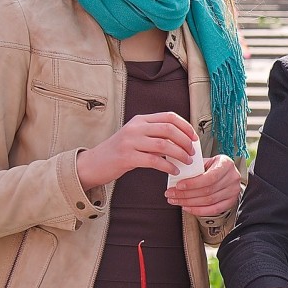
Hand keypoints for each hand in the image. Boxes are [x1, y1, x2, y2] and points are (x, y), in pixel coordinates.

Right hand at [77, 112, 196, 190]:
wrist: (93, 163)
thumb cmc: (119, 151)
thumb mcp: (136, 136)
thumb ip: (155, 135)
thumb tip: (182, 141)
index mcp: (140, 120)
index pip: (169, 117)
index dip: (186, 126)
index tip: (194, 138)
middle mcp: (135, 127)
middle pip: (169, 129)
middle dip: (185, 141)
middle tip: (192, 152)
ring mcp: (130, 142)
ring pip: (163, 145)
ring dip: (179, 154)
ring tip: (186, 162)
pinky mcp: (126, 157)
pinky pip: (154, 161)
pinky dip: (168, 166)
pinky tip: (174, 171)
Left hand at [167, 155, 240, 215]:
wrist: (226, 172)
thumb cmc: (213, 166)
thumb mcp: (205, 161)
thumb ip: (194, 167)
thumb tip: (176, 175)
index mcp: (226, 164)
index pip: (210, 177)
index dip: (193, 183)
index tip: (178, 186)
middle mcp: (232, 177)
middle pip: (208, 190)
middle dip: (186, 194)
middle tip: (172, 194)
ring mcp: (233, 191)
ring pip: (209, 201)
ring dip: (189, 203)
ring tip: (177, 201)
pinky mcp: (231, 201)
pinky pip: (214, 210)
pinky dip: (199, 210)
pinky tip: (187, 207)